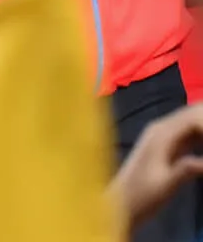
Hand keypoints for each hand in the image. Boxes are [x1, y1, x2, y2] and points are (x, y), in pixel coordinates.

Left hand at [112, 105, 202, 235]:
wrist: (122, 202)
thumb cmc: (142, 195)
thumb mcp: (166, 184)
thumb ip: (187, 170)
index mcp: (161, 134)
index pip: (193, 118)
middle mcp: (160, 129)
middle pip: (192, 114)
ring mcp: (162, 136)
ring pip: (191, 122)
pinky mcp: (166, 145)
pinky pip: (189, 133)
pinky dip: (201, 136)